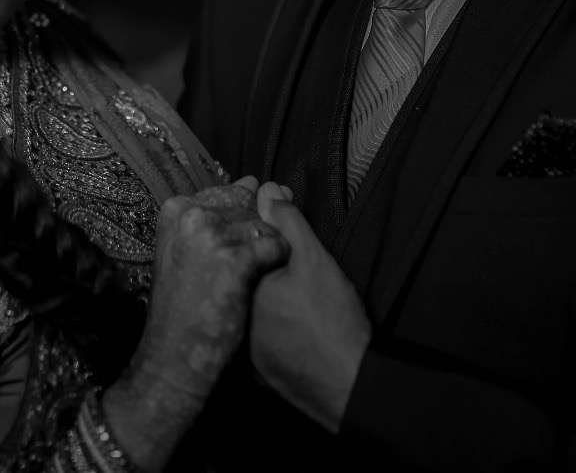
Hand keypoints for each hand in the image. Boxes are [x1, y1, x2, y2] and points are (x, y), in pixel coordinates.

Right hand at [103, 176, 287, 470]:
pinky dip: (277, 262)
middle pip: (247, 205)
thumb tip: (251, 182)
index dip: (245, 217)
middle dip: (260, 231)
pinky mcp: (232, 258)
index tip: (244, 243)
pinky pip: (273, 245)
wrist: (173, 357)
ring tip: (254, 278)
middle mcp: (190, 214)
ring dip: (268, 250)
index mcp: (175, 210)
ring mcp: (209, 233)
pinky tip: (264, 281)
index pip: (226, 193)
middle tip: (252, 263)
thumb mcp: (186, 253)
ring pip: (263, 225)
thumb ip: (213, 218)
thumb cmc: (184, 309)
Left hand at [249, 182, 371, 433]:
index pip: (233, 242)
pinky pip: (250, 328)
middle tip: (285, 250)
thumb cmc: (332, 322)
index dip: (254, 222)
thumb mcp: (313, 260)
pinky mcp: (251, 366)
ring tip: (287, 278)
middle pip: (234, 271)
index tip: (273, 213)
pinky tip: (287, 310)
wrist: (347, 385)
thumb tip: (267, 190)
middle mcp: (227, 314)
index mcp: (235, 283)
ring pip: (242, 300)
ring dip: (257, 284)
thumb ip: (287, 222)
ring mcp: (236, 343)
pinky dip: (263, 315)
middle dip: (253, 252)